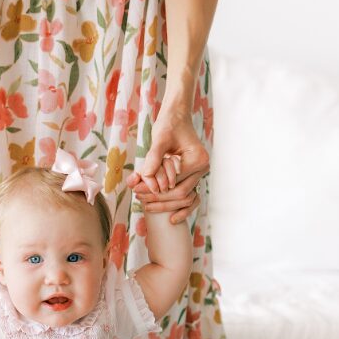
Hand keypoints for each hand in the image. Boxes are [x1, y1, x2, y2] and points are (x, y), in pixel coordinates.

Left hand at [126, 104, 207, 224]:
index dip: (154, 190)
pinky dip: (182, 208)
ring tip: (145, 205)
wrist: (176, 118)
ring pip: (185, 198)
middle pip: (181, 195)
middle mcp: (203, 168)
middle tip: (138, 198)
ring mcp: (200, 173)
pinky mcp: (193, 176)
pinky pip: (191, 197)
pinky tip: (171, 219)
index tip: (136, 190)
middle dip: (158, 200)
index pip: (174, 184)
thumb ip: (152, 158)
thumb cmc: (168, 125)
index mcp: (197, 159)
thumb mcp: (159, 139)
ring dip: (165, 204)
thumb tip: (143, 178)